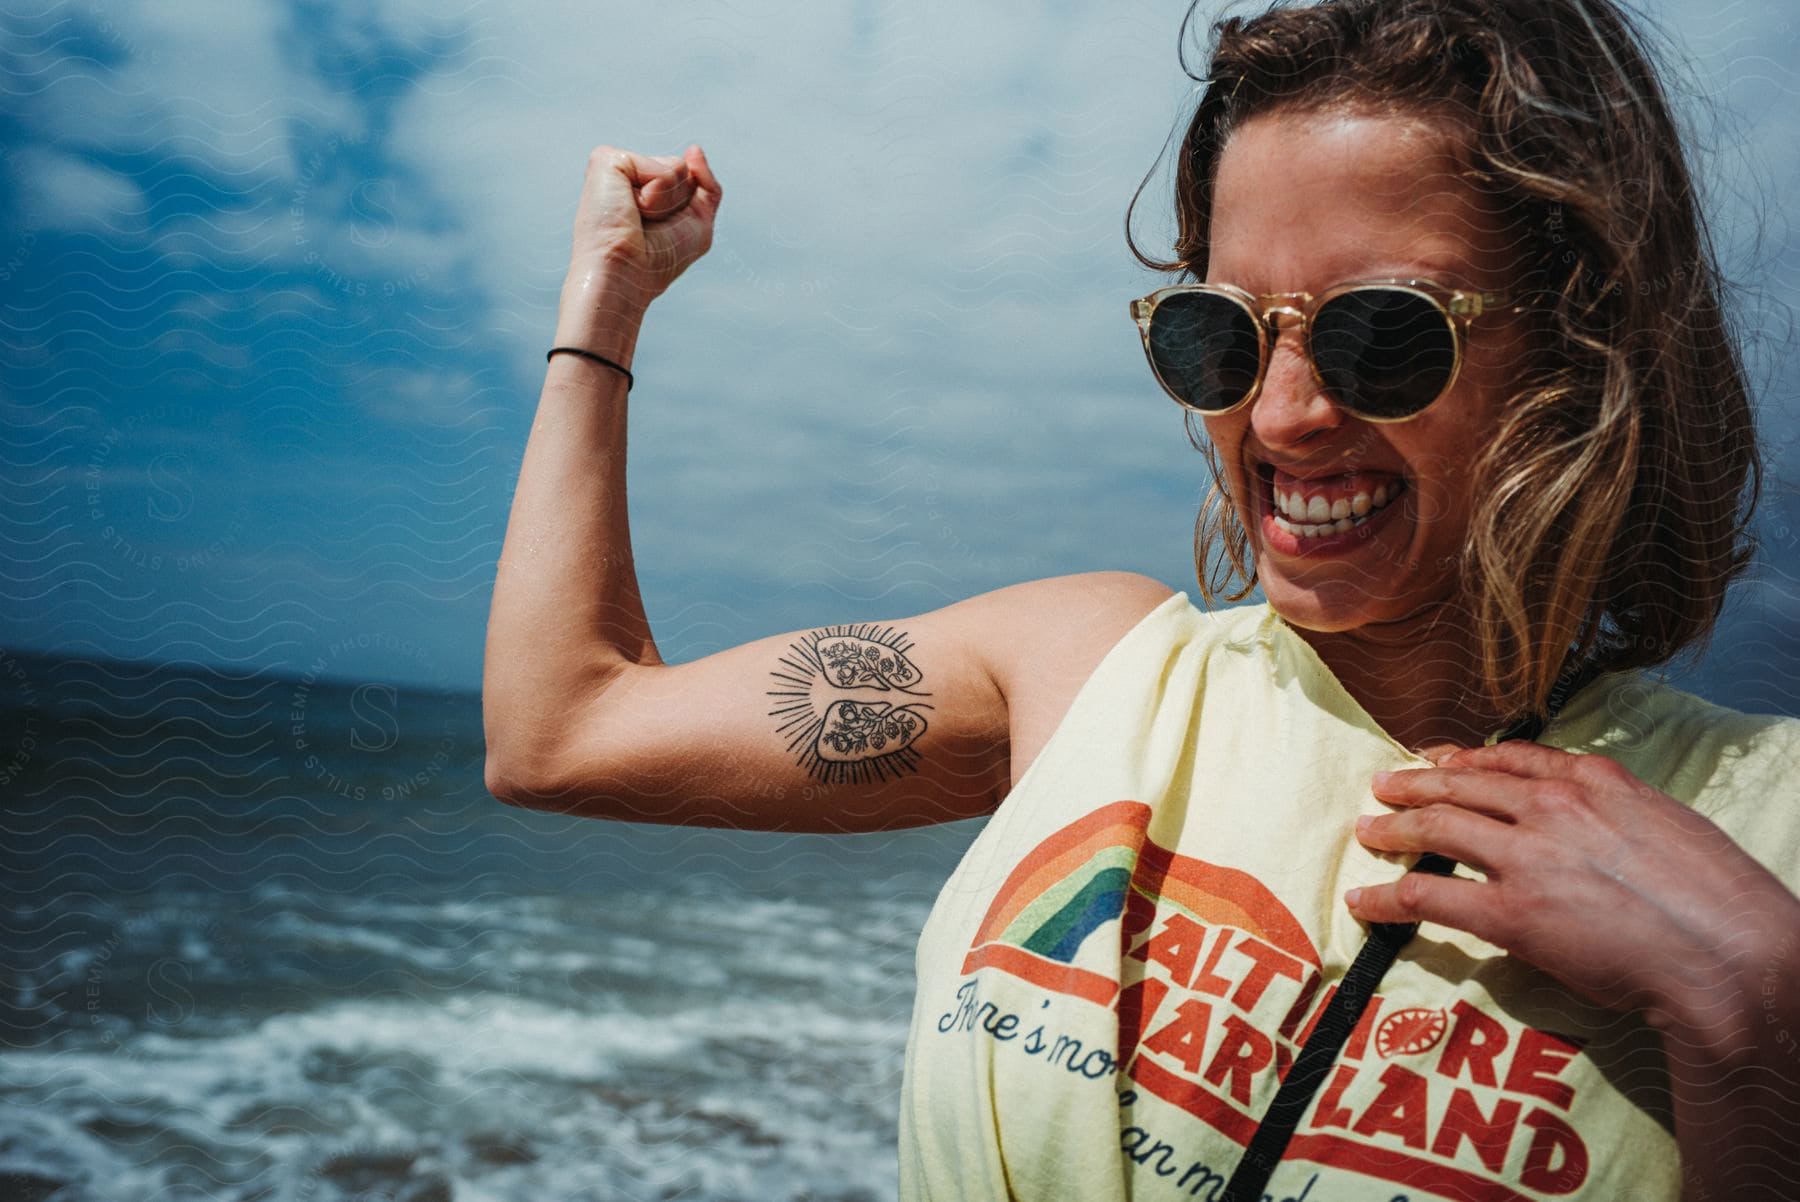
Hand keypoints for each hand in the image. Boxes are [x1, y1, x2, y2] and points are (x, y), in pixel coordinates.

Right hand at [558, 143, 722, 333]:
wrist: (625, 274)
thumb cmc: (657, 260)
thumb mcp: (697, 223)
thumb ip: (706, 185)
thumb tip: (694, 148)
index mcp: (641, 189)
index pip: (686, 179)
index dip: (685, 209)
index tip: (656, 235)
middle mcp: (626, 175)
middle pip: (684, 171)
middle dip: (679, 203)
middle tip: (647, 227)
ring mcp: (614, 165)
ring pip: (677, 167)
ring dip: (668, 201)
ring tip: (637, 218)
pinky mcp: (606, 159)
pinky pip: (661, 167)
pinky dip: (657, 194)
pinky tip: (630, 208)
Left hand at [1345, 741, 1799, 1046]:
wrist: (1730, 954)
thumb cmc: (1720, 901)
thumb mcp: (1672, 826)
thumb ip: (1621, 814)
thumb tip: (1599, 824)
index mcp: (1597, 780)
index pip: (1513, 758)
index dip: (1467, 759)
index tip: (1440, 759)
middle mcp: (1553, 806)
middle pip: (1462, 785)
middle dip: (1415, 783)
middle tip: (1383, 783)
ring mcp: (1527, 856)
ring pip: (1436, 828)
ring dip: (1393, 827)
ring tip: (1367, 828)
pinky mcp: (1510, 912)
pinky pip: (1429, 895)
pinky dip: (1386, 896)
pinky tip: (1364, 899)